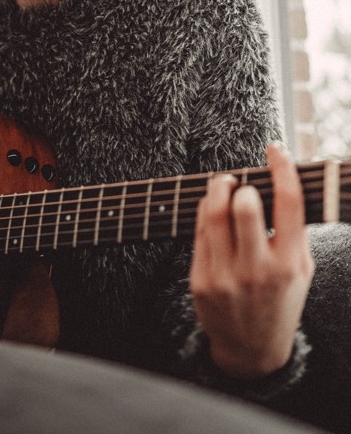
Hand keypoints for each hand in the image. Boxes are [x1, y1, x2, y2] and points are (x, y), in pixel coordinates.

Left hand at [190, 142, 314, 377]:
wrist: (251, 351)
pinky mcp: (201, 280)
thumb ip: (295, 230)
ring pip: (213, 213)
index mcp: (290, 263)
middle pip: (244, 206)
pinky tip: (212, 209)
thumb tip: (285, 180)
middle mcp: (258, 269)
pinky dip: (205, 211)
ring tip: (223, 185)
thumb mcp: (302, 269)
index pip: (288, 202)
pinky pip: (198, 232)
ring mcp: (226, 276)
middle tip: (241, 182)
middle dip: (241, 183)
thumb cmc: (280, 299)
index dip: (282, 167)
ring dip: (217, 188)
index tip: (276, 148)